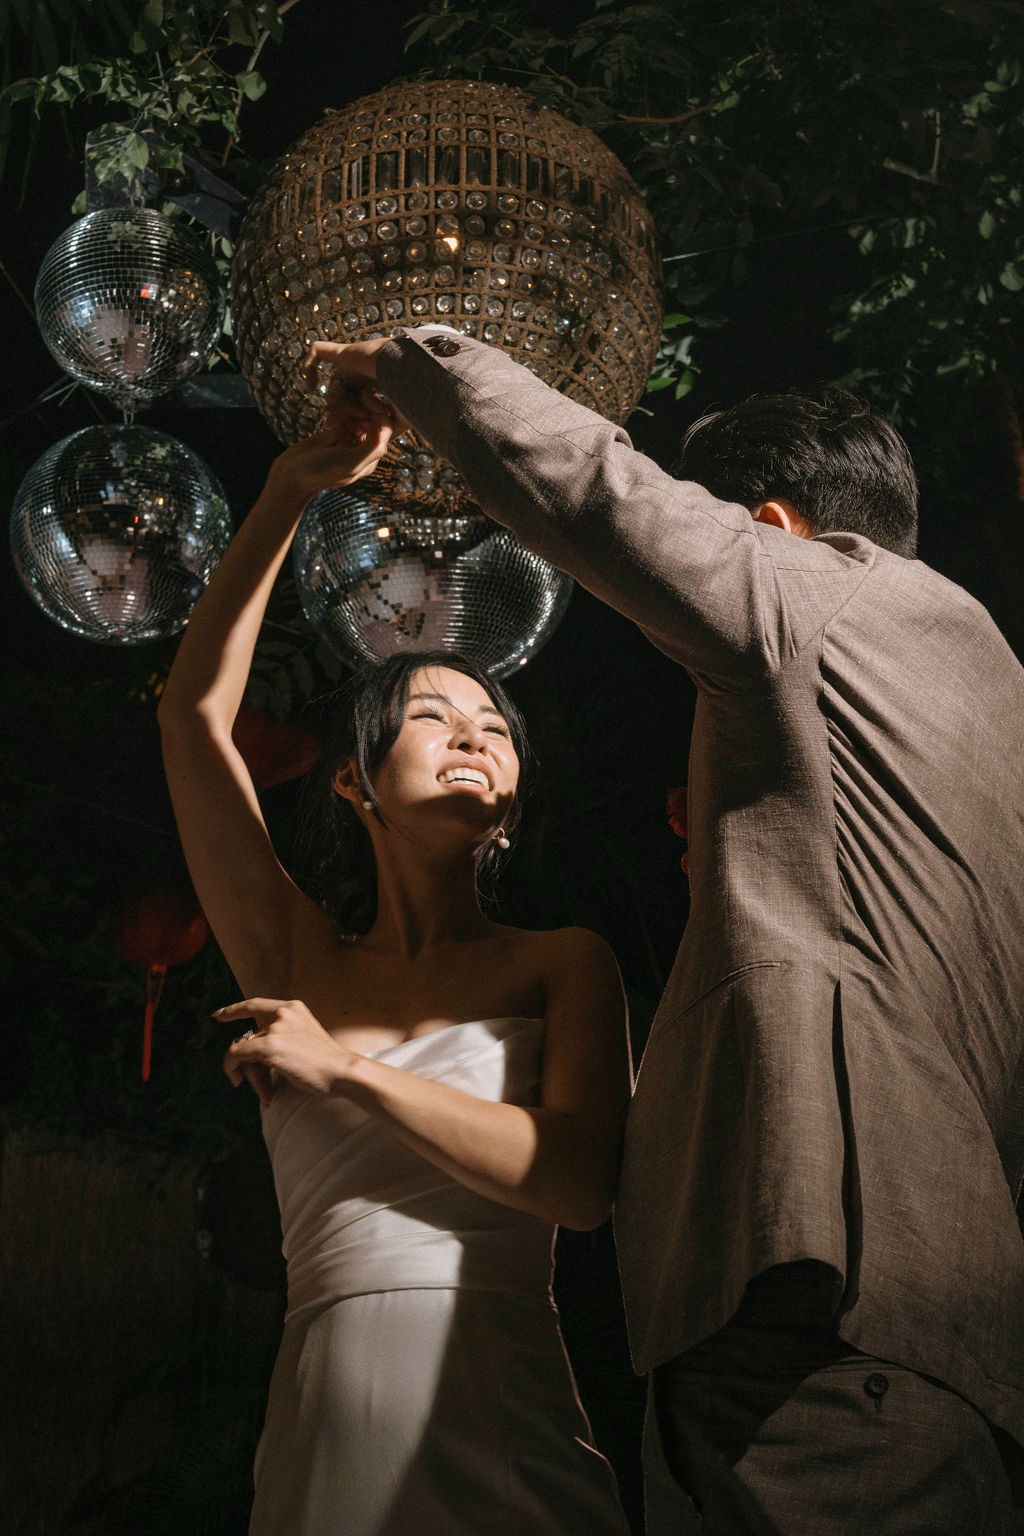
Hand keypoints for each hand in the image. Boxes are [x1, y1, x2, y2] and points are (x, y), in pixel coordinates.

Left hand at [218, 997, 358, 1104]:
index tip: (218, 1015)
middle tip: (253, 1081)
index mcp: (292, 1009)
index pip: (256, 1004)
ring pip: (243, 1048)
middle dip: (246, 1060)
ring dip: (247, 1071)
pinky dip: (231, 1067)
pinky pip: (236, 1054)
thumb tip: (246, 1053)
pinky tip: (237, 1079)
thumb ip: (279, 1039)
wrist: (342, 1071)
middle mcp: (283, 1013)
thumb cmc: (325, 1065)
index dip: (234, 1009)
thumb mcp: (302, 1040)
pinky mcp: (270, 1045)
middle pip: (248, 1035)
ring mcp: (276, 1028)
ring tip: (264, 1089)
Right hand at [265, 408, 393, 503]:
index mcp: (372, 457)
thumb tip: (384, 424)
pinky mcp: (334, 433)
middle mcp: (363, 448)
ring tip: (332, 408)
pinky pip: (342, 415)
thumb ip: (373, 446)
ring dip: (346, 407)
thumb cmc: (322, 471)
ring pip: (356, 414)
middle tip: (341, 403)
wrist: (292, 475)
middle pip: (370, 417)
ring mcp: (348, 439)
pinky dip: (337, 410)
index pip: (384, 426)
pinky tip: (328, 412)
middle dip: (358, 406)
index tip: (364, 395)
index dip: (378, 408)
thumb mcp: (352, 462)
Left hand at [302, 339, 409, 440]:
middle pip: (342, 396)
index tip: (349, 433)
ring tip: (336, 414)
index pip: (355, 404)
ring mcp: (353, 359)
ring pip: (332, 384)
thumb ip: (389, 429)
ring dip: (333, 401)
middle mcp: (364, 371)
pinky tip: (309, 386)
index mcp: (377, 384)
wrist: (415, 372)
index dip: (349, 420)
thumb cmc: (415, 395)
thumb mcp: (403, 419)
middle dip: (339, 413)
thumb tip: (381, 442)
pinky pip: (318, 351)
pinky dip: (309, 367)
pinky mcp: (344, 352)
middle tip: (337, 426)